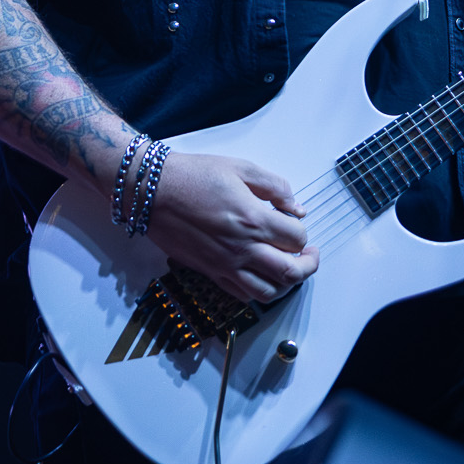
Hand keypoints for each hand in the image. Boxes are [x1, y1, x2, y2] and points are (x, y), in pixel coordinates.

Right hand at [142, 153, 320, 302]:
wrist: (153, 190)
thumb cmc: (193, 176)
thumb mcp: (241, 168)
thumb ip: (275, 187)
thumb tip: (296, 207)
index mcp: (253, 219)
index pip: (297, 237)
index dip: (303, 230)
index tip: (296, 221)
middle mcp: (242, 248)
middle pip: (290, 272)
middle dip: (308, 265)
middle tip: (309, 255)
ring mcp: (225, 265)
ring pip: (268, 292)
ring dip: (285, 283)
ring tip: (287, 268)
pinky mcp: (210, 272)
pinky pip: (241, 295)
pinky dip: (257, 291)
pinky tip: (260, 275)